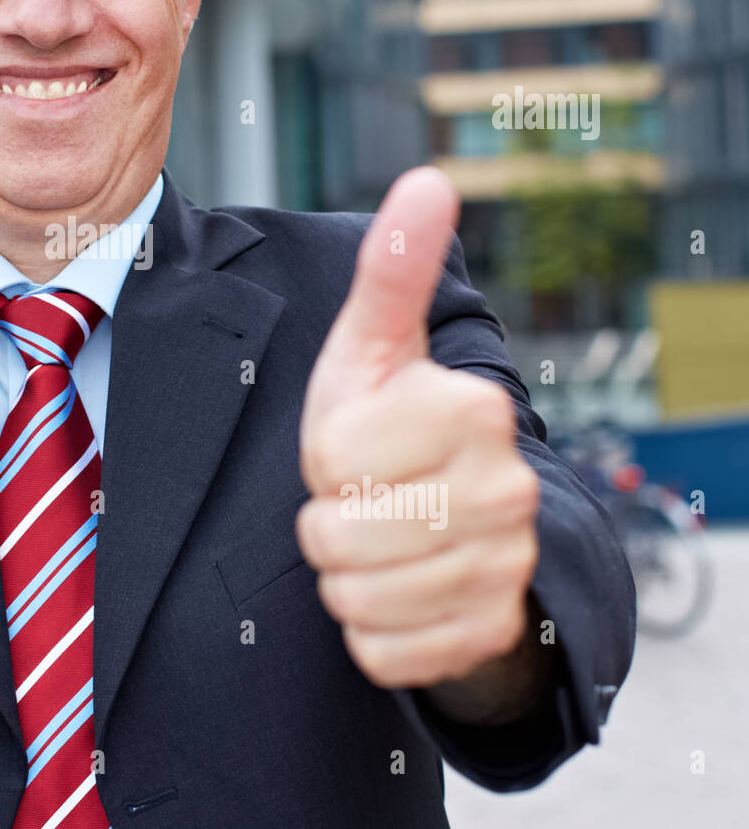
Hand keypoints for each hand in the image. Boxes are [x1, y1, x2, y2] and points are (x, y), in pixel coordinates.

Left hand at [296, 168, 541, 693]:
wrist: (445, 523)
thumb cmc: (389, 425)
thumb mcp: (374, 348)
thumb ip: (391, 273)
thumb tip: (426, 178)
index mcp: (472, 409)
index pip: (332, 459)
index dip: (322, 457)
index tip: (355, 444)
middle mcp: (506, 489)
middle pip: (337, 536)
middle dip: (326, 521)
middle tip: (361, 499)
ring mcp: (506, 566)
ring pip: (354, 598)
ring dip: (343, 575)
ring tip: (376, 539)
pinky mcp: (489, 632)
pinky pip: (381, 651)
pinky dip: (368, 629)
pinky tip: (394, 591)